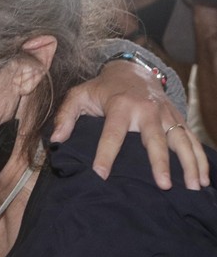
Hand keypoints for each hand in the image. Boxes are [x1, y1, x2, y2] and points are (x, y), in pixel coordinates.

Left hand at [52, 61, 209, 189]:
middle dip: (160, 162)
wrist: (132, 70)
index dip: (105, 154)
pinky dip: (200, 159)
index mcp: (120, 105)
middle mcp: (147, 110)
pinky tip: (202, 179)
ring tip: (193, 187)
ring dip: (190, 164)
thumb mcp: (78, 96)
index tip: (100, 175)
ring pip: (181, 141)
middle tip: (163, 185)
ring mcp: (166, 114)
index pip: (112, 134)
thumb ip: (65, 116)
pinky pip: (192, 140)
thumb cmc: (101, 89)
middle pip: (155, 139)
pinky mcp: (178, 119)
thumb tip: (55, 140)